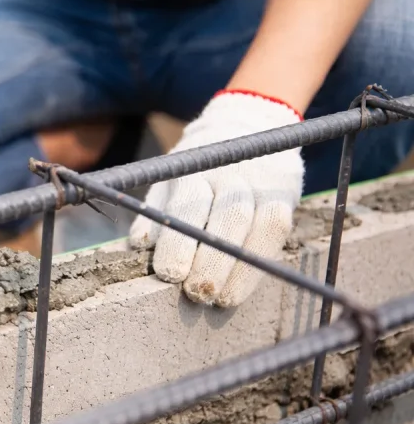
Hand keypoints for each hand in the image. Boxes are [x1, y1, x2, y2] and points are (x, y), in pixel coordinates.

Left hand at [128, 91, 304, 306]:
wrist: (243, 124)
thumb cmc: (194, 168)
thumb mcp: (167, 180)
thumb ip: (153, 212)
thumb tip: (138, 246)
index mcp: (193, 169)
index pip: (188, 207)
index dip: (179, 243)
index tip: (170, 275)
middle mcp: (230, 173)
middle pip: (227, 219)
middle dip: (212, 262)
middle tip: (197, 294)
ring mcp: (262, 181)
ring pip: (259, 226)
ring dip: (241, 269)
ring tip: (222, 298)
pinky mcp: (286, 190)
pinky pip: (278, 228)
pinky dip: (262, 258)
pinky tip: (245, 284)